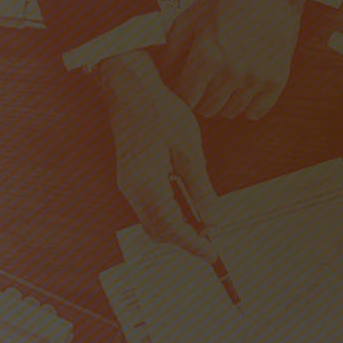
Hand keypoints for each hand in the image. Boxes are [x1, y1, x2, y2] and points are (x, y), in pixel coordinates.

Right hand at [97, 50, 216, 260]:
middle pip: (158, 230)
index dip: (193, 245)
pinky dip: (170, 212)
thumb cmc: (160, 112)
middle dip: (185, 239)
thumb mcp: (189, 150)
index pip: (171, 228)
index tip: (212, 254)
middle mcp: (132, 189)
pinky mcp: (131, 177)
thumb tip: (213, 219)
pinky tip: (189, 203)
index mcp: (147, 184)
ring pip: (153, 220)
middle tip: (212, 239)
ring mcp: (128, 183)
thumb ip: (200, 188)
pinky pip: (150, 205)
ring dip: (178, 226)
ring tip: (205, 222)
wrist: (131, 88)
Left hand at [165, 0, 304, 118]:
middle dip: (203, 99)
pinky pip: (257, 111)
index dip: (185, 94)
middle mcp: (230, 71)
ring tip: (227, 83)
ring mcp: (255, 78)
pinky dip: (249, 105)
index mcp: (206, 56)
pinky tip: (246, 89)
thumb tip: (163, 75)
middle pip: (208, 109)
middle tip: (207, 84)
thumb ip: (173, 49)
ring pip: (231, 112)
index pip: (187, 98)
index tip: (189, 86)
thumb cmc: (227, 0)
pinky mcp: (276, 79)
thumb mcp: (192, 18)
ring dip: (226, 101)